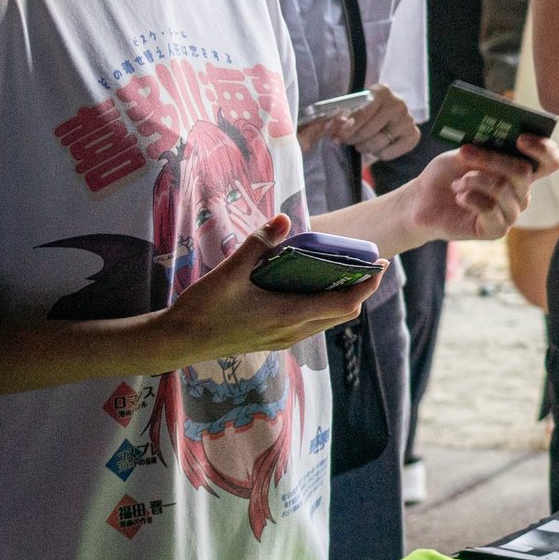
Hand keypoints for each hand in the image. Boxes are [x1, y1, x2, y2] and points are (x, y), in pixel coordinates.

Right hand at [155, 216, 381, 364]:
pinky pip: (310, 325)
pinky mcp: (273, 341)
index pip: (344, 303)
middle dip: (358, 290)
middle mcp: (293, 332)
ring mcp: (284, 340)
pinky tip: (306, 288)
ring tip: (339, 273)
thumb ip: (258, 243)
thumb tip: (284, 217)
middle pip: (342, 314)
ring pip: (326, 322)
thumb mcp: (229, 272)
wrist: (178, 342)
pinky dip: (320, 308)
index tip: (380, 265)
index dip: (367, 285)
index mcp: (289, 315)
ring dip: (339, 300)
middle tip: (363, 264)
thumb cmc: (203, 308)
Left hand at [331, 87, 419, 161]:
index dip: (348, 126)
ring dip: (365, 147)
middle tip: (347, 140)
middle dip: (354, 139)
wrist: (389, 115)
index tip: (337, 136)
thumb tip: (333, 125)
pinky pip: (389, 153)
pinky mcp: (414, 135)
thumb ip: (344, 114)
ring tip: (361, 144)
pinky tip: (377, 147)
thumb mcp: (356, 105)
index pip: (363, 112)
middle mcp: (398, 104)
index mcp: (382, 91)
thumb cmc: (368, 110)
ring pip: (378, 143)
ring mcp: (408, 120)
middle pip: (369, 130)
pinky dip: (379, 154)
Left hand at [395, 141, 548, 244]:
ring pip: (503, 188)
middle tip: (465, 152)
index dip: (545, 149)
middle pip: (524, 172)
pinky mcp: (497, 230)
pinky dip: (469, 198)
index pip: (551, 162)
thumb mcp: (465, 153)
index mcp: (519, 171)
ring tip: (457, 183)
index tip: (521, 138)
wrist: (423, 200)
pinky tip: (459, 197)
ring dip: (473, 180)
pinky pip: (490, 209)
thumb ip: (486, 148)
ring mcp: (511, 213)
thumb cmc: (447, 174)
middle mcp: (521, 193)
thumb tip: (501, 141)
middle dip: (491, 159)